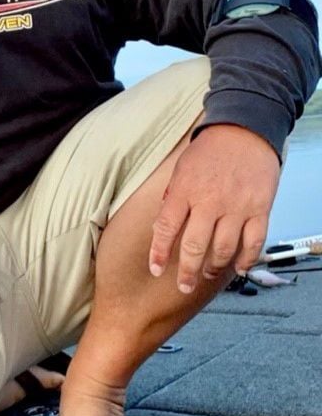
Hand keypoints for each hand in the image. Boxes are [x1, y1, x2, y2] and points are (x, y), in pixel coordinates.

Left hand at [149, 124, 280, 293]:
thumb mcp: (180, 170)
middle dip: (187, 272)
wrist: (244, 130)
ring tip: (208, 275)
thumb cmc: (208, 151)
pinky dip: (246, 259)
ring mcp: (237, 206)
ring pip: (224, 249)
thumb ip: (171, 199)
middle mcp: (210, 201)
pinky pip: (254, 242)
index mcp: (185, 190)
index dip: (159, 253)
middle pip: (195, 246)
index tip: (156, 270)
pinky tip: (239, 268)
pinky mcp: (260, 208)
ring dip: (214, 268)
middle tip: (184, 285)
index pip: (166, 229)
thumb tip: (161, 228)